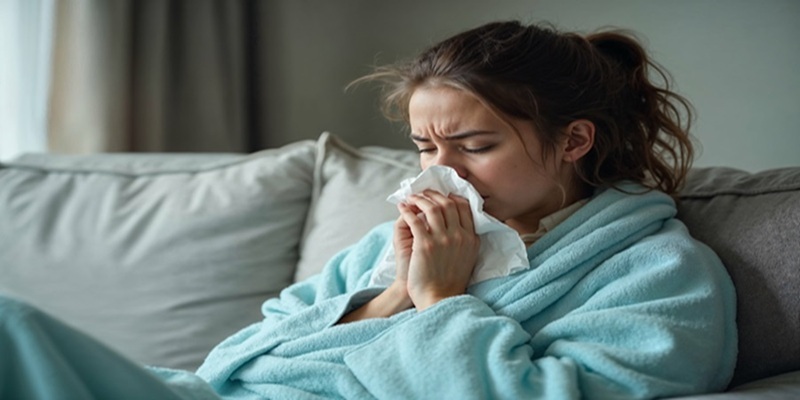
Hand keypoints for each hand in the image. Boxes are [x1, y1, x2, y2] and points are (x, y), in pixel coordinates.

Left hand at [398, 190, 479, 310]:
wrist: (439, 299)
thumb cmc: (450, 281)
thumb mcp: (467, 258)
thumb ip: (465, 240)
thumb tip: (456, 223)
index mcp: (471, 238)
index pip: (464, 207)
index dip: (450, 196)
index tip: (440, 195)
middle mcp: (459, 236)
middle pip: (447, 203)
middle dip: (433, 194)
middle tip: (423, 192)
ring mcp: (443, 239)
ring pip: (432, 208)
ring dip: (419, 199)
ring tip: (410, 198)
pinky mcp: (425, 244)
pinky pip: (415, 219)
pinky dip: (407, 210)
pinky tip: (401, 208)